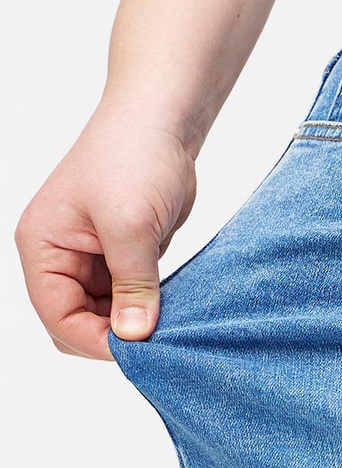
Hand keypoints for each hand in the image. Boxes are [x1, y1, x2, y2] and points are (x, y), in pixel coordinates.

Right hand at [14, 103, 198, 360]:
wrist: (164, 116)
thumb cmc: (135, 156)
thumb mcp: (131, 226)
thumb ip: (132, 285)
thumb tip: (135, 336)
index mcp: (42, 247)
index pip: (56, 315)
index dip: (93, 339)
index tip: (136, 350)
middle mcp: (59, 254)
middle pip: (76, 319)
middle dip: (111, 332)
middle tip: (155, 341)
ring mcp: (91, 253)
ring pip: (105, 310)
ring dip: (133, 319)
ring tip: (168, 322)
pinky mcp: (122, 250)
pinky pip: (129, 292)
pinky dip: (148, 302)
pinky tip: (173, 304)